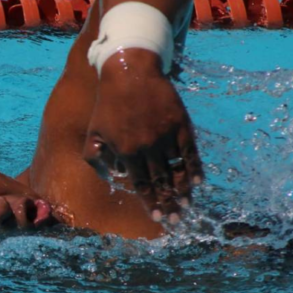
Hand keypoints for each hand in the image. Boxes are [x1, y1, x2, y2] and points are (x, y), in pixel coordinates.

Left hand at [82, 50, 203, 222]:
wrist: (129, 73)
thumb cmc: (108, 104)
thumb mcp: (94, 132)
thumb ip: (96, 157)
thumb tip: (113, 176)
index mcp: (125, 152)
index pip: (141, 185)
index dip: (150, 202)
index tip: (157, 217)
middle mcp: (146, 147)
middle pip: (161, 183)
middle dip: (169, 204)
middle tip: (176, 220)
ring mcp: (165, 135)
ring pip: (177, 170)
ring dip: (183, 191)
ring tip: (187, 206)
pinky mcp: (179, 123)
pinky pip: (190, 152)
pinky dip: (194, 168)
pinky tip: (198, 182)